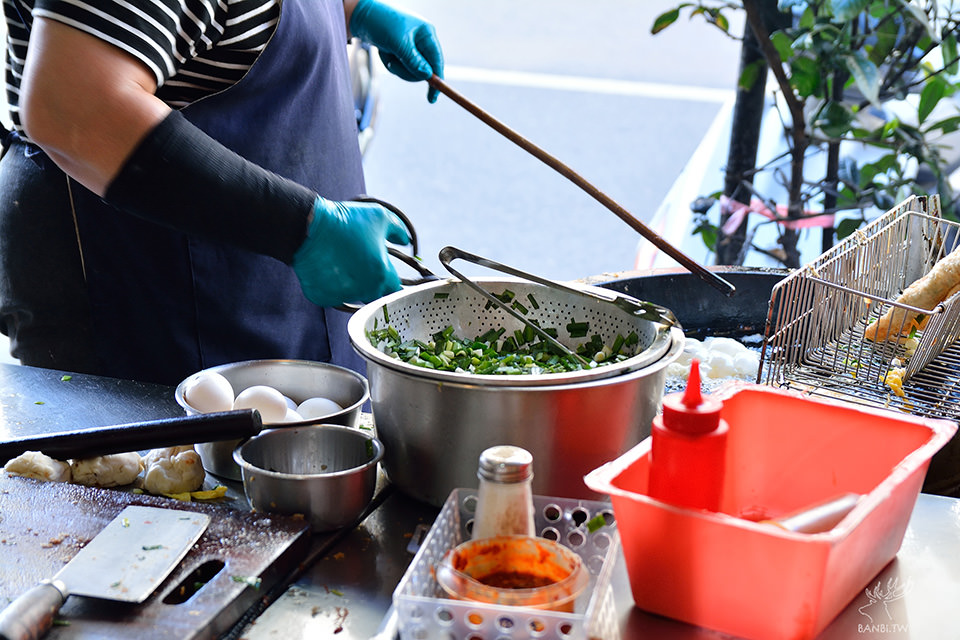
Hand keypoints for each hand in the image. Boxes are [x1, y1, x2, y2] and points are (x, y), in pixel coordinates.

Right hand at [292, 196, 409, 306]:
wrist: (309, 226)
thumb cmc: (346, 221)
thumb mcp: (380, 217)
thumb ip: (398, 231)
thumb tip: (405, 240)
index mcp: (380, 274)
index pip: (394, 288)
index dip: (390, 280)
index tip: (384, 273)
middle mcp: (363, 289)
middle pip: (374, 295)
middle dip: (371, 284)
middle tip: (360, 266)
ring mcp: (341, 295)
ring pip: (352, 296)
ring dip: (351, 285)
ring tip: (341, 263)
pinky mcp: (321, 297)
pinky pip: (331, 296)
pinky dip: (330, 286)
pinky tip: (326, 269)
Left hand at [349, 0, 443, 102]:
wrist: (361, 15)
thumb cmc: (381, 22)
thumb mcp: (398, 42)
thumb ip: (413, 60)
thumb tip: (427, 76)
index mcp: (427, 34)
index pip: (437, 61)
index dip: (437, 80)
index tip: (433, 97)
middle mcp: (422, 41)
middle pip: (423, 70)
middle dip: (406, 70)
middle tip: (393, 63)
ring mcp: (412, 47)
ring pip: (410, 71)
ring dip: (396, 66)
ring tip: (386, 52)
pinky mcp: (401, 52)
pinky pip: (400, 67)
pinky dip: (390, 63)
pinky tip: (384, 52)